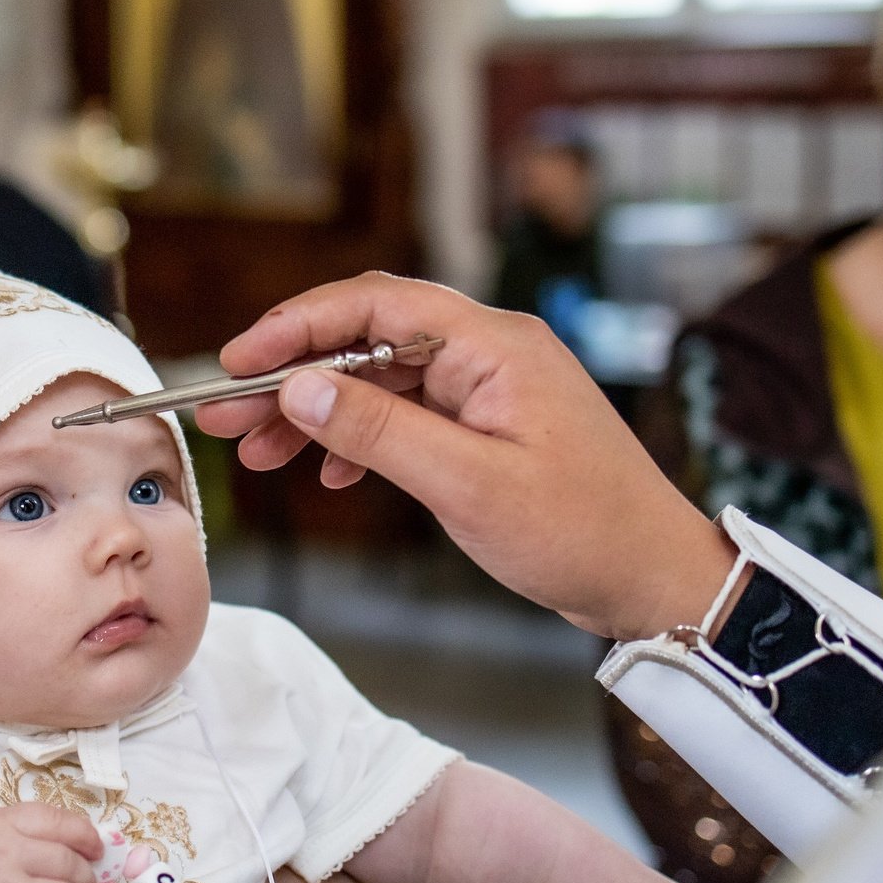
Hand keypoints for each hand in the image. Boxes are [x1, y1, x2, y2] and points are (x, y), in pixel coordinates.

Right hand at [193, 273, 734, 642]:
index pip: (373, 303)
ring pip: (381, 379)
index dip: (295, 326)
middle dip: (292, 375)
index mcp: (493, 345)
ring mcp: (493, 388)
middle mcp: (491, 351)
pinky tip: (332, 474)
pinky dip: (362, 437)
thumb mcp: (468, 486)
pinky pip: (410, 412)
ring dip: (319, 413)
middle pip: (367, 338)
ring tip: (260, 454)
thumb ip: (379, 431)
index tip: (237, 361)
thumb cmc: (583, 533)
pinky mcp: (492, 426)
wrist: (655, 579)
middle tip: (227, 416)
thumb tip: (300, 388)